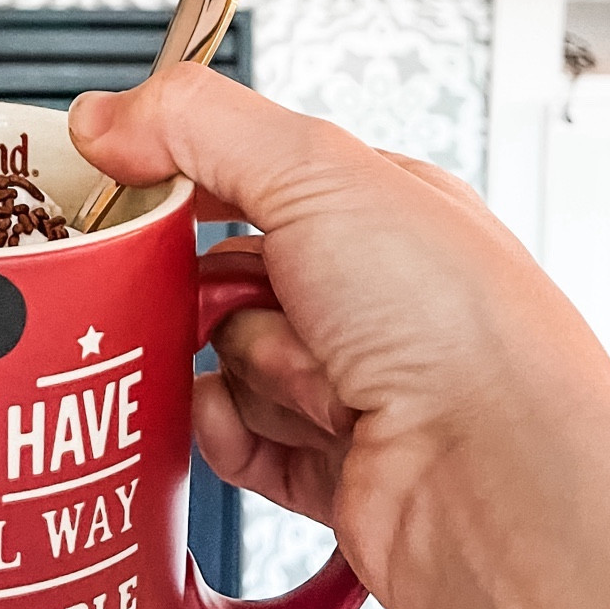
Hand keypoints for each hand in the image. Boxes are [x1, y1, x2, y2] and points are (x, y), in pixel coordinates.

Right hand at [68, 64, 609, 604]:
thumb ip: (197, 125)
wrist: (502, 493)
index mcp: (384, 210)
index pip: (255, 174)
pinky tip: (257, 428)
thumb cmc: (458, 326)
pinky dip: (229, 436)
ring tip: (294, 378)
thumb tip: (107, 116)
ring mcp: (356, 388)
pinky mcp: (331, 471)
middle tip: (201, 295)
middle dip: (204, 289)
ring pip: (226, 359)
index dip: (184, 180)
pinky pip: (234, 442)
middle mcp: (376, 298)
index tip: (123, 188)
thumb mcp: (317, 173)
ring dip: (236, 367)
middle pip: (227, 273)